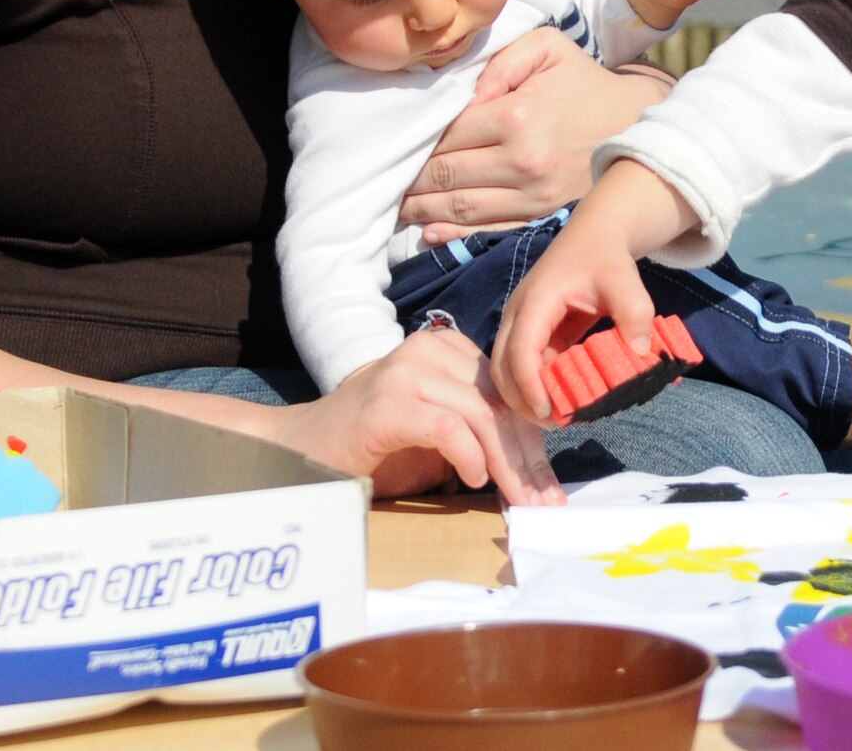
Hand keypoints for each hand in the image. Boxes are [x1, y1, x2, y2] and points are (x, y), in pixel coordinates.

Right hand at [274, 327, 563, 505]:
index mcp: (445, 348)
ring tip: (519, 500)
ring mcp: (405, 373)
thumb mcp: (437, 431)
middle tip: (545, 503)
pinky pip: (446, 426)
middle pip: (500, 402)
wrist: (303, 449)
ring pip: (480, 414)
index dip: (533, 439)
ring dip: (507, 465)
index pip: (507, 391)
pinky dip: (468, 455)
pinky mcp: (385, 403)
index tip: (549, 484)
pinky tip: (474, 480)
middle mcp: (428, 350)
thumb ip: (479, 433)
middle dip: (527, 458)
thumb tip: (533, 471)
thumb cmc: (374, 447)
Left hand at [399, 27, 669, 243]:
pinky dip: (453, 233)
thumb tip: (464, 94)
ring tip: (393, 206)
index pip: (448, 135)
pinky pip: (489, 229)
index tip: (392, 143)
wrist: (636, 123)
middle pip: (447, 175)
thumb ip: (501, 60)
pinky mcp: (541, 215)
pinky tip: (427, 231)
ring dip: (422, 210)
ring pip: (461, 208)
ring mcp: (533, 195)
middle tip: (381, 179)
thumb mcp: (548, 48)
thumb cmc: (584, 81)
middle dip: (410, 180)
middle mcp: (523, 161)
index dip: (415, 142)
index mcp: (518, 116)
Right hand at [491, 159, 698, 422]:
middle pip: (502, 366)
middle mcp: (520, 314)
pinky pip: (526, 366)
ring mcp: (523, 324)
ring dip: (527, 396)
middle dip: (522, 399)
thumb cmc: (605, 256)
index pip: (520, 350)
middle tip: (555, 424)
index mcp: (536, 301)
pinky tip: (565, 401)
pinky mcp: (533, 333)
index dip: (529, 385)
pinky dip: (539, 387)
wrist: (595, 234)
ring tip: (560, 419)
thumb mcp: (624, 279)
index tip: (549, 412)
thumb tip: (640, 352)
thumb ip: (634, 312)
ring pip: (509, 370)